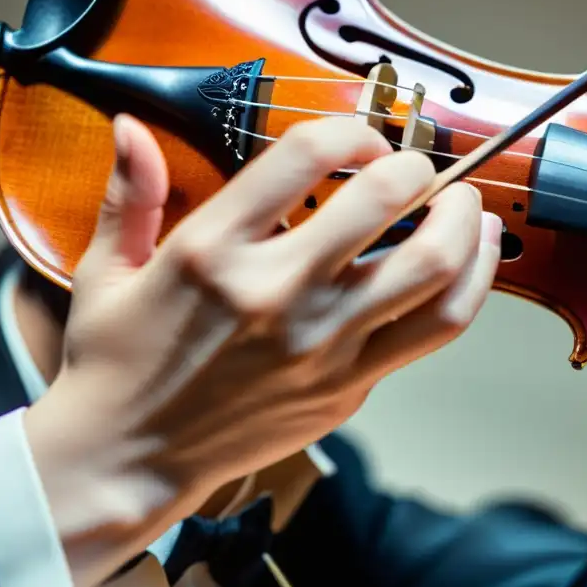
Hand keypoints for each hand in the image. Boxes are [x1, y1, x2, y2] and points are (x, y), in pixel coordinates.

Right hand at [22, 113, 501, 586]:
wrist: (129, 459)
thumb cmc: (120, 363)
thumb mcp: (110, 270)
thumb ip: (131, 193)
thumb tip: (129, 128)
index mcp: (215, 251)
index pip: (307, 154)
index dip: (350, 130)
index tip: (360, 141)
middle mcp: (278, 293)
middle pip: (384, 199)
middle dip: (417, 165)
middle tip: (420, 165)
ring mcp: (322, 344)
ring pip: (430, 268)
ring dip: (464, 222)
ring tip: (467, 204)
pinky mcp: (349, 386)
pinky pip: (435, 329)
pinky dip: (470, 286)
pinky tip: (476, 258)